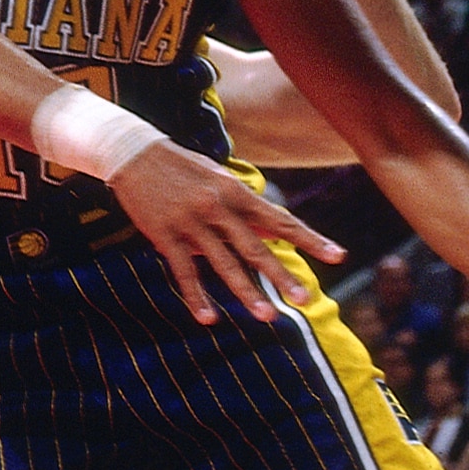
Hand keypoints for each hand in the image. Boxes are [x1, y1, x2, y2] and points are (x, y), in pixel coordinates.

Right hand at [111, 138, 339, 326]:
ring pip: (222, 262)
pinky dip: (195, 296)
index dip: (309, 239)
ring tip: (266, 316)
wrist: (130, 151)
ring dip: (245, 291)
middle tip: (304, 300)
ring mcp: (189, 221)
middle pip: (254, 247)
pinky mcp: (163, 233)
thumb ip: (246, 207)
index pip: (279, 219)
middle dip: (280, 275)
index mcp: (234, 191)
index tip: (338, 257)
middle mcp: (216, 206)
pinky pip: (183, 270)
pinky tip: (208, 318)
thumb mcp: (217, 178)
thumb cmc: (180, 166)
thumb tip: (277, 230)